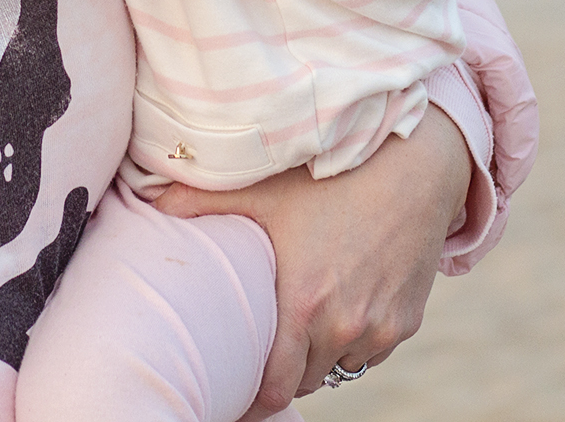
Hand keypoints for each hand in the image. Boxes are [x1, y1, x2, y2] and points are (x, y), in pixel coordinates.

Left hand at [152, 105, 469, 420]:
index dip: (252, 397)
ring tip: (301, 325)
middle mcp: (345, 326)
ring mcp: (381, 328)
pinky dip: (354, 342)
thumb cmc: (331, 176)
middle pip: (305, 379)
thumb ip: (203, 201)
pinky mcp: (407, 321)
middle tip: (264, 349)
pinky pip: (372, 351)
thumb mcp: (265, 189)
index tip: (235, 392)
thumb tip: (151, 200)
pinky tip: (339, 309)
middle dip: (284, 369)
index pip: (274, 386)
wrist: (413, 168)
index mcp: (303, 305)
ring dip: (320, 356)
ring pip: (340, 367)